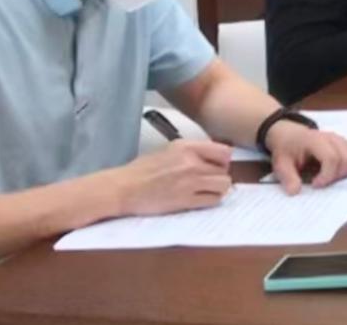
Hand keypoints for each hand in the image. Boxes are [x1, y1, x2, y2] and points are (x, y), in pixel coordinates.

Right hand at [110, 140, 231, 216]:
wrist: (122, 188)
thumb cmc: (140, 171)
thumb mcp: (168, 150)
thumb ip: (192, 152)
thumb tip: (213, 158)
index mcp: (186, 147)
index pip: (224, 151)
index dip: (223, 160)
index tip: (216, 166)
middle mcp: (191, 162)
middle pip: (225, 169)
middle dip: (218, 176)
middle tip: (207, 181)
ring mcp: (190, 181)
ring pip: (224, 185)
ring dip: (217, 189)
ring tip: (205, 191)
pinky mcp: (185, 200)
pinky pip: (213, 200)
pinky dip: (210, 200)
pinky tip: (198, 199)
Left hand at [266, 124, 346, 194]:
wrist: (289, 134)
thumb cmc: (286, 149)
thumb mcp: (280, 164)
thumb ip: (288, 178)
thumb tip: (295, 192)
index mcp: (315, 140)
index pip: (332, 158)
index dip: (327, 176)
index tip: (314, 184)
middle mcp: (332, 138)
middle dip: (336, 176)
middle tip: (321, 181)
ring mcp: (341, 140)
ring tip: (330, 177)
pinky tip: (339, 172)